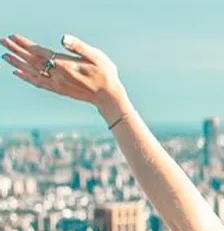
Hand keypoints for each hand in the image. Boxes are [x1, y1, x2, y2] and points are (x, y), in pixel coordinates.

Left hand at [2, 34, 131, 121]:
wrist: (109, 97)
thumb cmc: (105, 74)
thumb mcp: (97, 56)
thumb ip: (79, 47)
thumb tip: (63, 38)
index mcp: (64, 64)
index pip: (39, 52)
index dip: (24, 44)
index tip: (12, 36)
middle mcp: (57, 74)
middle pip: (31, 61)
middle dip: (16, 50)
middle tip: (2, 42)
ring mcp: (56, 83)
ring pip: (31, 72)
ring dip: (17, 63)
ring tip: (5, 56)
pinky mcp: (58, 90)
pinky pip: (37, 82)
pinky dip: (26, 76)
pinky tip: (18, 73)